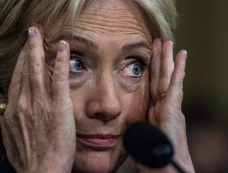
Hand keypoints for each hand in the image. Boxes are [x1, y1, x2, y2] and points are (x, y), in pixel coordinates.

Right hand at [0, 27, 75, 172]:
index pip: (14, 80)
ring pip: (37, 69)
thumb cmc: (27, 158)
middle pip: (24, 70)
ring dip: (37, 48)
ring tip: (38, 33)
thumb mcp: (8, 138)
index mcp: (12, 110)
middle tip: (30, 32)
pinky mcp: (58, 106)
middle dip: (27, 49)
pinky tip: (62, 47)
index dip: (18, 63)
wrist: (40, 171)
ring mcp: (40, 103)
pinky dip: (60, 61)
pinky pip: (59, 78)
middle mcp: (23, 102)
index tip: (22, 52)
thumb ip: (3, 120)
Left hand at [135, 39, 194, 172]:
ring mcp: (169, 108)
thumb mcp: (136, 139)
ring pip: (166, 78)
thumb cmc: (150, 160)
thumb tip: (116, 122)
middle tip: (157, 43)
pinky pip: (175, 85)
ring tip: (167, 42)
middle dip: (158, 60)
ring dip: (167, 59)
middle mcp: (162, 108)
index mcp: (153, 113)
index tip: (145, 57)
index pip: (150, 87)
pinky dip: (179, 70)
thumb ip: (131, 127)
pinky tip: (181, 55)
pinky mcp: (173, 110)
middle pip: (158, 78)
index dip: (148, 71)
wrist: (163, 171)